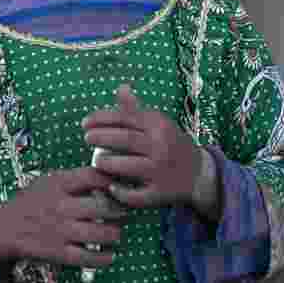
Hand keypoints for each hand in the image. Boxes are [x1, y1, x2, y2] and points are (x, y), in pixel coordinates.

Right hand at [0, 166, 129, 268]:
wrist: (6, 227)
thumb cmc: (31, 202)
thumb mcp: (49, 181)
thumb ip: (75, 178)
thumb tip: (106, 175)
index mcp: (59, 184)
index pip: (93, 176)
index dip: (112, 180)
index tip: (121, 185)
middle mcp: (61, 206)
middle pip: (102, 206)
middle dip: (120, 210)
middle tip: (125, 212)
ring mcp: (61, 230)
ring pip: (100, 232)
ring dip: (115, 233)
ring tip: (117, 233)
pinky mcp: (59, 252)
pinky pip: (88, 257)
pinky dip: (104, 257)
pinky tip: (109, 254)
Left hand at [81, 83, 203, 209]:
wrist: (198, 172)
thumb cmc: (170, 144)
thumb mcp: (157, 123)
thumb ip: (135, 109)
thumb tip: (121, 88)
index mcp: (158, 126)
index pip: (126, 118)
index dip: (101, 119)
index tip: (84, 123)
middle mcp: (161, 146)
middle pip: (126, 140)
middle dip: (101, 138)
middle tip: (86, 138)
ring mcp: (161, 171)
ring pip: (130, 167)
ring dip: (108, 163)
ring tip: (96, 161)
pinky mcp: (160, 193)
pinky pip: (137, 195)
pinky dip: (122, 191)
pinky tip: (111, 186)